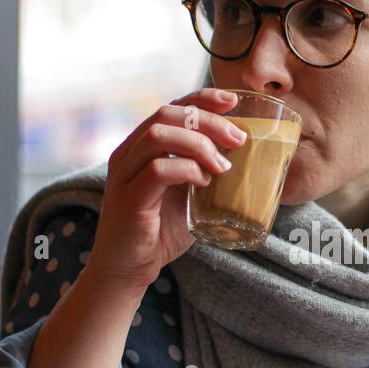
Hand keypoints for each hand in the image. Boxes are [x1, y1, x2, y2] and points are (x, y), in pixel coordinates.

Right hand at [86, 86, 246, 295]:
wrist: (128, 268)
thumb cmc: (160, 231)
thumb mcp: (187, 194)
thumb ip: (204, 173)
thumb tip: (244, 159)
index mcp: (142, 147)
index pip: (171, 107)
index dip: (202, 99)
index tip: (233, 102)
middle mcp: (129, 153)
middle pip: (167, 114)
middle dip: (208, 121)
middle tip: (238, 141)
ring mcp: (125, 174)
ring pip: (159, 136)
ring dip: (199, 145)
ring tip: (222, 166)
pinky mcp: (128, 198)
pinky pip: (157, 170)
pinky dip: (187, 170)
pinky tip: (203, 183)